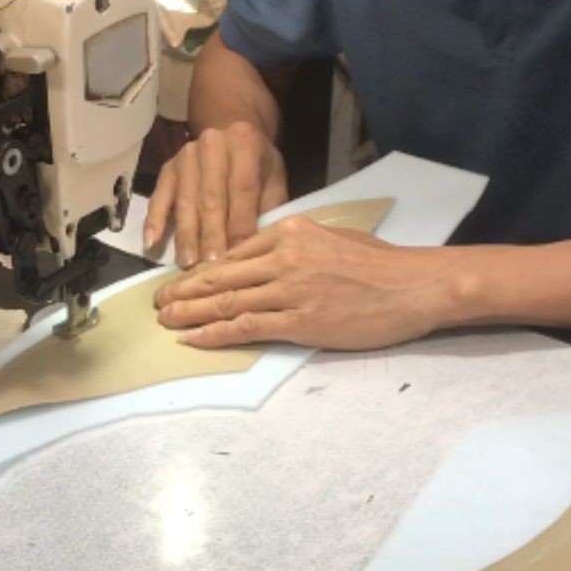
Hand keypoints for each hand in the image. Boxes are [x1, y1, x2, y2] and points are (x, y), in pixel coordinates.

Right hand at [144, 121, 287, 268]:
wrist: (233, 131)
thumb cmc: (259, 166)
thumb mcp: (274, 180)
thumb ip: (269, 208)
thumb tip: (256, 248)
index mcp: (244, 144)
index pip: (242, 189)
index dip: (240, 225)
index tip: (237, 257)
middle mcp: (212, 145)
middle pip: (211, 199)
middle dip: (210, 236)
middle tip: (210, 268)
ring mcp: (186, 156)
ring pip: (185, 202)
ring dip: (185, 236)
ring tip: (187, 265)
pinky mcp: (168, 168)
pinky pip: (158, 197)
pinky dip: (154, 221)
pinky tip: (151, 243)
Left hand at [154, 215, 466, 349]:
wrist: (413, 286)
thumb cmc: (381, 266)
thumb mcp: (334, 239)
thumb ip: (297, 247)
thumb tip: (269, 260)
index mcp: (292, 232)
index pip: (235, 253)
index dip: (203, 270)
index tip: (183, 281)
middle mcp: (284, 257)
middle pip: (221, 276)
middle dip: (184, 291)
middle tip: (157, 302)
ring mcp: (290, 290)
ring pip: (227, 301)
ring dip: (190, 312)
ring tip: (165, 321)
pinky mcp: (300, 321)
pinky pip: (247, 327)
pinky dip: (215, 333)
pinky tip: (193, 338)